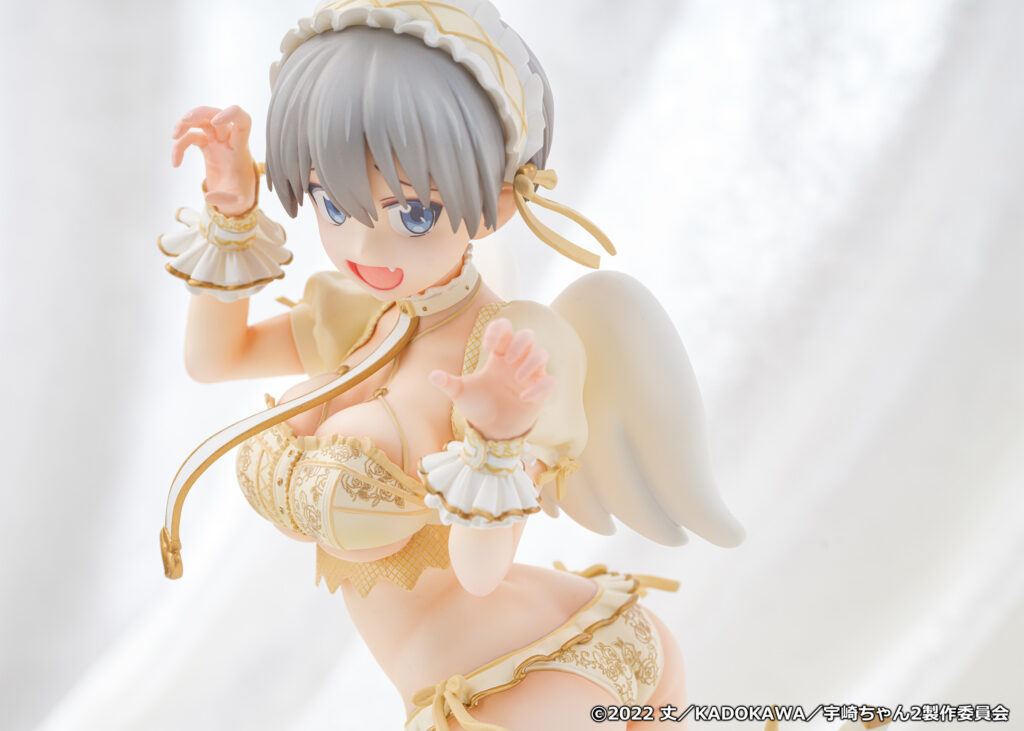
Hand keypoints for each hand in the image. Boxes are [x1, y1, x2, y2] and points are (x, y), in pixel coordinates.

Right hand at [171, 105, 256, 216]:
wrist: (237, 195)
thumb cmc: (241, 193)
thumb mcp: (238, 201)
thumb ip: (226, 199)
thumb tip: (210, 198)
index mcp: (239, 147)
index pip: (242, 120)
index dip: (231, 114)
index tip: (216, 121)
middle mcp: (228, 139)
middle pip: (215, 114)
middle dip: (200, 113)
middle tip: (185, 121)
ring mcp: (217, 141)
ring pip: (201, 120)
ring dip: (185, 122)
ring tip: (174, 136)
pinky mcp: (207, 146)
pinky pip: (191, 137)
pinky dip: (180, 146)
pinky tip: (176, 163)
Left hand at [430, 319, 555, 440]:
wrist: (491, 431)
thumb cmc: (478, 406)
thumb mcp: (461, 394)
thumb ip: (449, 383)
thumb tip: (432, 376)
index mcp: (499, 355)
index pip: (505, 328)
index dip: (498, 330)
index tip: (487, 346)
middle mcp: (517, 361)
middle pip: (528, 335)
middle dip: (519, 343)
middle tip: (505, 360)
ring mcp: (530, 376)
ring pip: (542, 354)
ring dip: (531, 362)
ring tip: (516, 378)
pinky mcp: (540, 392)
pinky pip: (550, 381)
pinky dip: (540, 387)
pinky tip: (524, 398)